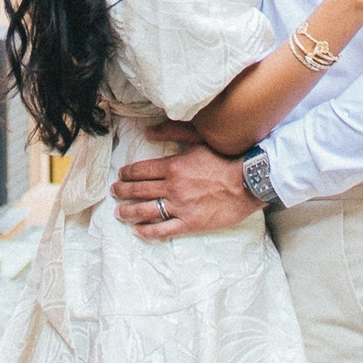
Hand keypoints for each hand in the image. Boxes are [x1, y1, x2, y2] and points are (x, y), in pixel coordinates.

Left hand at [112, 135, 256, 241]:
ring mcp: (180, 207)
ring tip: (119, 212)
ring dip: (129, 212)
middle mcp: (172, 187)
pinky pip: (163, 230)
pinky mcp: (190, 223)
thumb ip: (172, 133)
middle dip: (123, 191)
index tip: (121, 174)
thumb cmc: (226, 158)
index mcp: (173, 166)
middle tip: (115, 192)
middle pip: (139, 190)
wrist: (248, 182)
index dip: (127, 173)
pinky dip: (147, 232)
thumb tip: (148, 131)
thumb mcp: (199, 138)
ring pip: (146, 211)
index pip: (141, 170)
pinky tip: (137, 231)